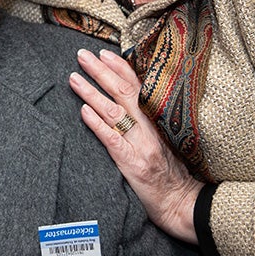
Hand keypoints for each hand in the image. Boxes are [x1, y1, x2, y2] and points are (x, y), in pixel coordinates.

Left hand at [70, 48, 202, 243]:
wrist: (180, 203)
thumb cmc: (170, 170)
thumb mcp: (163, 138)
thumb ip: (147, 118)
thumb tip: (124, 97)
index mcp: (157, 119)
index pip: (137, 86)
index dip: (119, 67)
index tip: (103, 53)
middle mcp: (150, 127)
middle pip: (123, 92)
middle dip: (100, 72)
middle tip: (81, 55)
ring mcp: (141, 144)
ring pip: (114, 111)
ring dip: (91, 92)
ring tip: (74, 79)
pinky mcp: (132, 163)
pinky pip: (112, 139)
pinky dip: (97, 123)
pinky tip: (83, 111)